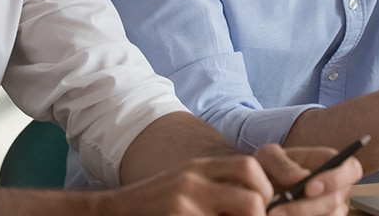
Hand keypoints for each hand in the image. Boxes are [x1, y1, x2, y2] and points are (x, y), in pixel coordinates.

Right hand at [96, 155, 274, 215]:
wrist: (112, 212)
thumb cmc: (155, 202)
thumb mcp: (186, 183)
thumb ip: (217, 185)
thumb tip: (258, 200)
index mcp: (200, 168)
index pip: (249, 167)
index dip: (265, 188)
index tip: (263, 205)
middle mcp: (194, 182)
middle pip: (253, 198)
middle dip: (260, 215)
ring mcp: (184, 204)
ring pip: (240, 215)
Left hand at [256, 145, 361, 215]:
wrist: (257, 188)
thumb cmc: (268, 168)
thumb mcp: (269, 157)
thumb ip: (283, 164)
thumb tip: (302, 178)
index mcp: (332, 164)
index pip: (351, 169)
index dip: (335, 180)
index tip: (309, 188)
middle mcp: (336, 189)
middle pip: (336, 201)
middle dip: (307, 207)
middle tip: (277, 211)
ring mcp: (330, 210)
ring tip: (273, 215)